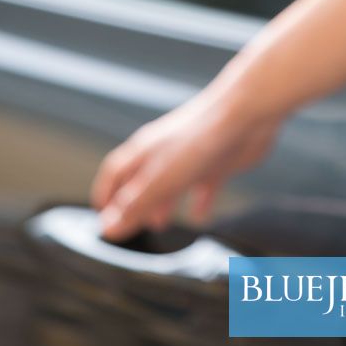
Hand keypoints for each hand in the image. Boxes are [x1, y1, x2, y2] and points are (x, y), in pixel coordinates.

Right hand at [90, 91, 281, 241]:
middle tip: (131, 224)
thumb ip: (135, 205)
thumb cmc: (199, 139)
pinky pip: (203, 186)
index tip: (102, 216)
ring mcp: (191, 157)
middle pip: (141, 179)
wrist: (244, 116)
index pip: (115, 172)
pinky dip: (199, 203)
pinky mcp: (216, 162)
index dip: (106, 194)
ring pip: (170, 184)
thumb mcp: (160, 180)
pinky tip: (200, 216)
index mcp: (145, 152)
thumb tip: (108, 228)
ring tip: (160, 224)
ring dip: (162, 204)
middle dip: (134, 203)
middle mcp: (165, 152)